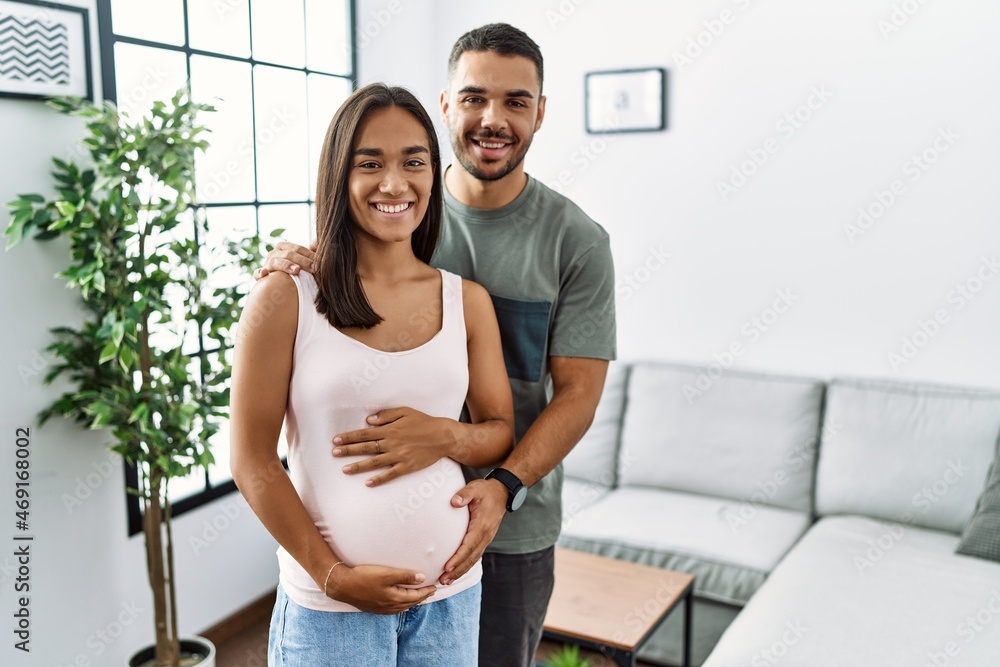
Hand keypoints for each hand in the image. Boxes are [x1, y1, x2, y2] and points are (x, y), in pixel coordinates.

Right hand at [253, 240, 316, 279]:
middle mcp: (274, 253)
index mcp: (284, 247)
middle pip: (289, 254)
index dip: (310, 255)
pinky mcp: (260, 275)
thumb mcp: (302, 259)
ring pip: (276, 261)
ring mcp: (267, 263)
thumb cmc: (293, 269)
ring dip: (287, 265)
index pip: (298, 248)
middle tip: (314, 268)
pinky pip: (258, 273)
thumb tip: (319, 241)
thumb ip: (311, 251)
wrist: (277, 284)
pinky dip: (260, 273)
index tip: (320, 263)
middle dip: (303, 261)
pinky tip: (264, 273)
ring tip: (297, 270)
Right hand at [327, 563, 436, 613]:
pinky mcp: (374, 607)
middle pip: (410, 603)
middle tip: (430, 592)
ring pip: (402, 607)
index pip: (415, 596)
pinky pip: (393, 609)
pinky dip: (401, 605)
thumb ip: (405, 576)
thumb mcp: (386, 574)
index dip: (426, 591)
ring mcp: (381, 608)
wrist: (342, 585)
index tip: (434, 587)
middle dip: (421, 597)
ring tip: (418, 597)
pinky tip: (400, 603)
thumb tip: (422, 578)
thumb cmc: (364, 577)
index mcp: (394, 598)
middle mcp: (389, 606)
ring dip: (412, 601)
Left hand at [333, 408, 454, 486]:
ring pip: (374, 462)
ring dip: (358, 466)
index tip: (336, 440)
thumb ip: (386, 415)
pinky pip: (391, 474)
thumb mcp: (405, 411)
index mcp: (390, 429)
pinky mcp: (407, 467)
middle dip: (348, 450)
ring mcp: (399, 456)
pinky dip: (379, 479)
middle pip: (366, 447)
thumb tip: (368, 421)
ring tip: (345, 470)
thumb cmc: (424, 422)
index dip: (349, 437)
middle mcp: (392, 443)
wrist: (443, 436)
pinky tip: (368, 483)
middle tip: (334, 453)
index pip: (365, 434)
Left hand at [439, 478, 506, 584]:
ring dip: (460, 571)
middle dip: (457, 570)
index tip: (447, 567)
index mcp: (482, 525)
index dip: (458, 558)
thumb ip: (464, 494)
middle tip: (443, 580)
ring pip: (473, 559)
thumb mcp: (475, 488)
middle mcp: (485, 535)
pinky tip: (456, 572)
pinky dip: (465, 565)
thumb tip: (454, 502)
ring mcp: (486, 539)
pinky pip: (475, 555)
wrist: (503, 492)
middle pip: (471, 557)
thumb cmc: (486, 490)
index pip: (468, 545)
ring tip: (446, 581)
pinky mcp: (484, 539)